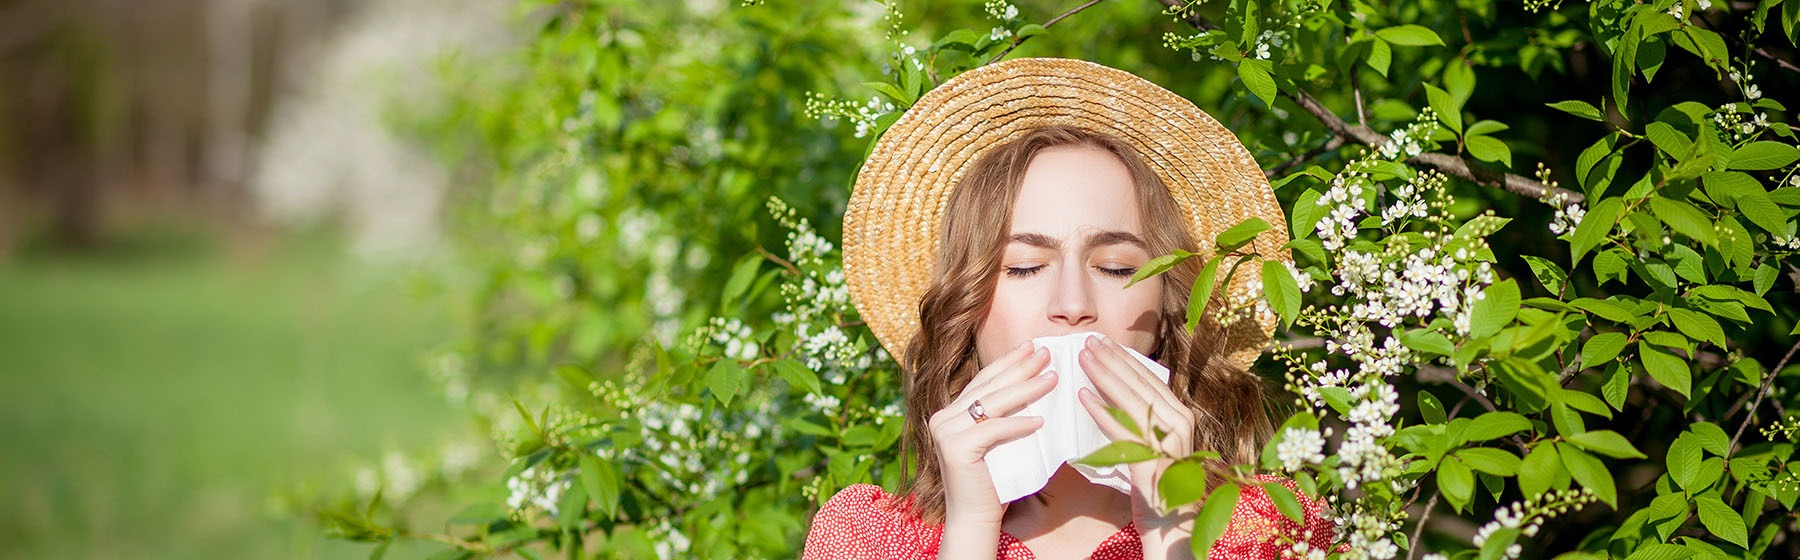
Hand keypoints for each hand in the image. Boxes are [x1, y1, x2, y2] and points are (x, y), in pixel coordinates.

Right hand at [929, 341, 1056, 526]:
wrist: (974, 517)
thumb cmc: (992, 482)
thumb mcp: (998, 442)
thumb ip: (1003, 417)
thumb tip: (1036, 386)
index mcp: (949, 413)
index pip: (983, 381)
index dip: (1007, 362)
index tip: (1031, 347)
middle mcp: (942, 418)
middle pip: (988, 386)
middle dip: (1020, 367)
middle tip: (1045, 352)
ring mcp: (945, 432)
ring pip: (992, 404)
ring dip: (1025, 389)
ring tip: (1051, 378)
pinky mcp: (956, 447)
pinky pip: (994, 430)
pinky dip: (1019, 425)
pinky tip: (1040, 421)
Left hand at [1075, 335, 1199, 555]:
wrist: (1170, 522)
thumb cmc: (1156, 482)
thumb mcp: (1152, 442)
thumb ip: (1141, 418)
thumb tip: (1113, 392)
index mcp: (1179, 415)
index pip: (1147, 379)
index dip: (1123, 359)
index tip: (1102, 342)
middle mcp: (1178, 423)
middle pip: (1139, 384)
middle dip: (1111, 360)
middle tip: (1087, 342)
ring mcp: (1168, 441)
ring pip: (1132, 401)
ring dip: (1105, 377)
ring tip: (1082, 360)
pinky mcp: (1153, 460)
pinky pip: (1123, 430)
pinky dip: (1102, 412)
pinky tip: (1083, 397)